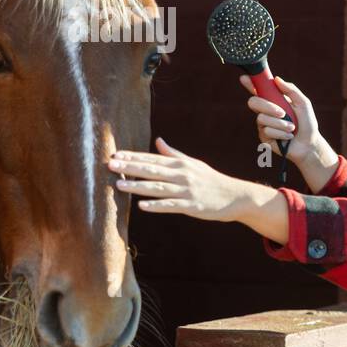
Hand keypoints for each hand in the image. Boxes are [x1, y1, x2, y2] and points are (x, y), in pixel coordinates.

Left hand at [109, 137, 255, 221]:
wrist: (236, 196)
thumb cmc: (213, 180)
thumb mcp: (194, 164)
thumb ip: (174, 154)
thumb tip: (158, 141)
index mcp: (181, 164)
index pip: (153, 159)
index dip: (133, 157)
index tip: (115, 155)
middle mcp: (182, 175)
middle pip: (152, 170)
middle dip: (130, 168)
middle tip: (110, 165)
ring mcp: (187, 191)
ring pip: (158, 188)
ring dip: (138, 186)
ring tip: (119, 185)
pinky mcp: (192, 206)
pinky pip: (171, 206)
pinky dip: (157, 205)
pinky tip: (142, 206)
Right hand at [239, 75, 324, 167]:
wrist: (309, 144)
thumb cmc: (307, 123)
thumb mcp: (303, 104)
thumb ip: (291, 90)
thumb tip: (277, 79)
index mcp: (274, 100)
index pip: (258, 90)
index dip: (249, 83)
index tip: (244, 78)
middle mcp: (265, 111)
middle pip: (253, 102)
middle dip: (267, 106)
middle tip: (282, 113)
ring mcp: (263, 124)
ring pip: (261, 118)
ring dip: (280, 123)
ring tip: (292, 128)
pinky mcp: (264, 137)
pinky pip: (266, 131)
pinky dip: (281, 133)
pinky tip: (289, 136)